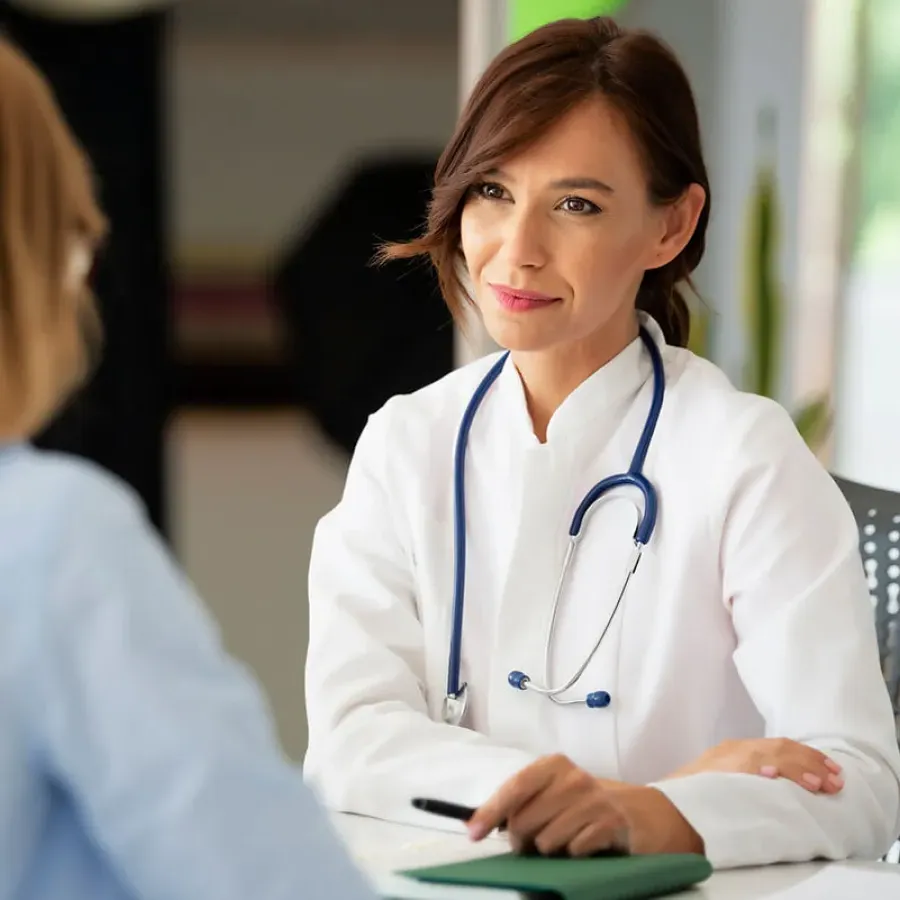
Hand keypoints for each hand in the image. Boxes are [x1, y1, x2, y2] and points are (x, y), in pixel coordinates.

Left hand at [466, 755, 701, 857]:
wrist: (649, 815)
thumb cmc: (590, 806)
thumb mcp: (558, 795)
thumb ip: (526, 803)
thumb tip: (484, 823)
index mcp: (553, 766)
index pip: (514, 788)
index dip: (490, 812)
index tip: (474, 833)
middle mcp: (572, 777)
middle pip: (525, 821)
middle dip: (523, 841)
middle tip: (536, 845)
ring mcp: (593, 799)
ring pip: (547, 840)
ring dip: (552, 850)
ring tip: (568, 843)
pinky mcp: (611, 823)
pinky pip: (575, 850)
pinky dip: (576, 855)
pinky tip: (588, 846)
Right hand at [665, 738, 843, 793]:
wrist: (663, 802)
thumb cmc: (695, 797)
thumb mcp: (726, 781)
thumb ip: (750, 778)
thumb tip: (784, 787)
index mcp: (736, 750)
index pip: (779, 746)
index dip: (808, 756)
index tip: (831, 769)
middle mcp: (732, 749)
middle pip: (778, 747)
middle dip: (810, 762)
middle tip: (836, 780)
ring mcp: (723, 758)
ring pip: (767, 754)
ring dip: (796, 769)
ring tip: (819, 784)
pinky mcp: (714, 771)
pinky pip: (740, 766)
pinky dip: (760, 768)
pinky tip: (777, 777)